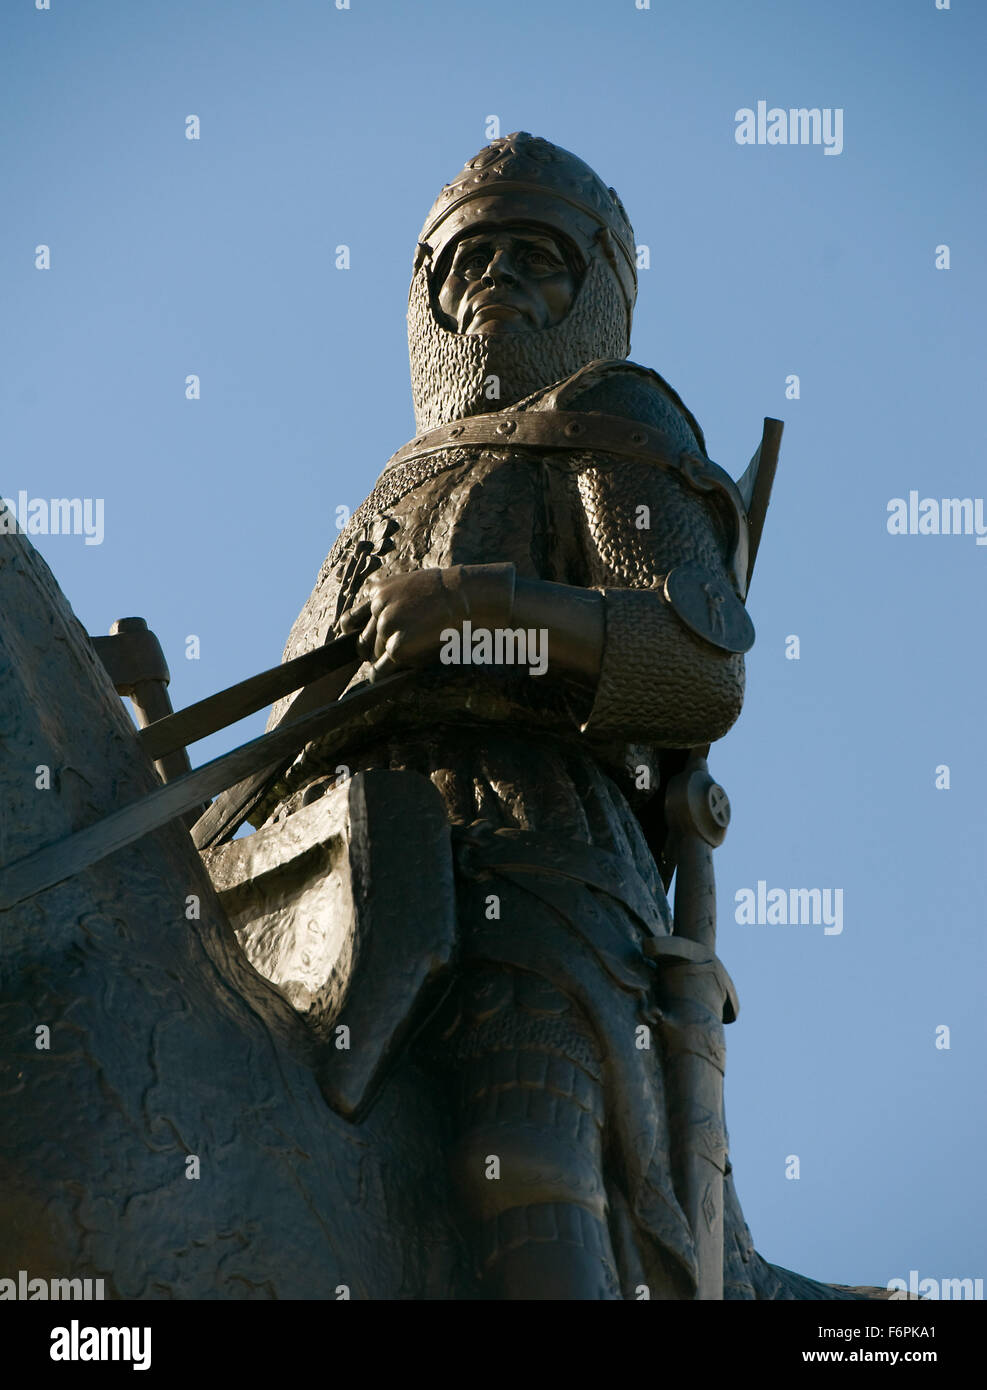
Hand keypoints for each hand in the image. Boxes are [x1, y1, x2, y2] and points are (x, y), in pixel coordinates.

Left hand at [338, 569, 472, 680]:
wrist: (464, 596)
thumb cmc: (448, 594)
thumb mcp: (412, 587)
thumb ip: (394, 602)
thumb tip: (385, 628)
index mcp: (377, 592)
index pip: (350, 620)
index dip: (353, 635)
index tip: (363, 645)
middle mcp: (377, 608)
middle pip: (362, 642)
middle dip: (372, 652)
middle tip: (386, 659)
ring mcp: (385, 626)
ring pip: (374, 657)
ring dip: (386, 663)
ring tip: (407, 661)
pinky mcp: (397, 646)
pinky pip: (381, 670)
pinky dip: (386, 677)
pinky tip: (396, 677)